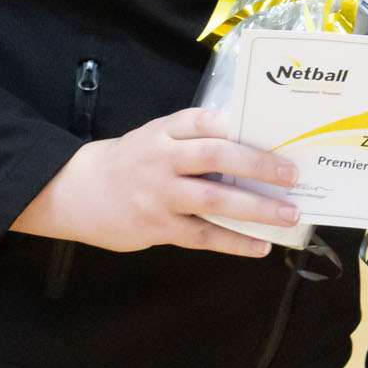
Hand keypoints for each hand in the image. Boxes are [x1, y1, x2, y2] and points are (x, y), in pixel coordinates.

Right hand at [11, 107, 299, 257]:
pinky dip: (234, 242)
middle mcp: (163, 159)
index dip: (239, 124)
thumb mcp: (155, 137)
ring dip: (256, 208)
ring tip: (288, 213)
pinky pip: (203, 236)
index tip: (275, 130)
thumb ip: (194, 139)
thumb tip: (251, 146)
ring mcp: (159, 195)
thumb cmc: (131, 161)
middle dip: (259, 164)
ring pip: (214, 199)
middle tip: (292, 174)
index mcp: (165, 132)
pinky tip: (260, 246)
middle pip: (216, 156)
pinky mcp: (157, 227)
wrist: (75, 192)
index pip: (205, 120)